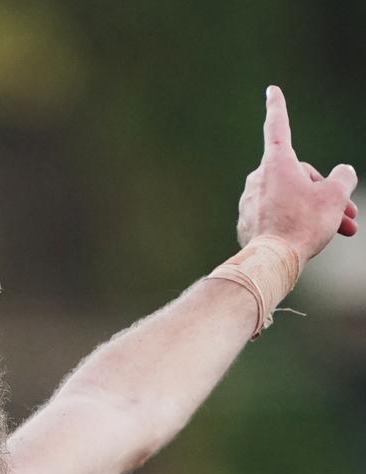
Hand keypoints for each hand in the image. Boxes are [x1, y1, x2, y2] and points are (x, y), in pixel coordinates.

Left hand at [236, 85, 357, 263]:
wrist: (272, 260)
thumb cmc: (303, 224)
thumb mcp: (335, 196)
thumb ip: (343, 178)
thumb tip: (342, 173)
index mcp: (276, 163)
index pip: (278, 127)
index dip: (278, 107)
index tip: (271, 90)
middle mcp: (258, 177)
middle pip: (300, 177)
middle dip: (327, 193)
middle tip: (349, 215)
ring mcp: (250, 200)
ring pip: (291, 198)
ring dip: (317, 211)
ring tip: (342, 229)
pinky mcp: (247, 221)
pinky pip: (277, 215)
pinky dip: (295, 222)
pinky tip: (309, 239)